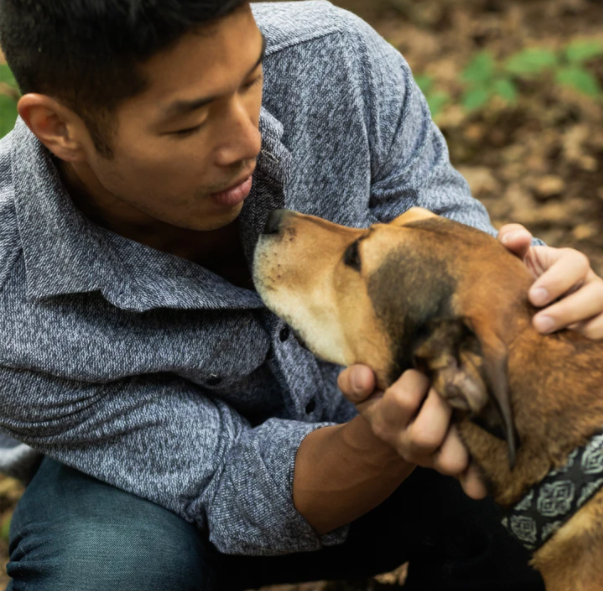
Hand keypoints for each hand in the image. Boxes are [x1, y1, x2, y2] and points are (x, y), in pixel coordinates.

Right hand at [338, 365, 486, 499]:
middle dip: (442, 402)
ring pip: (453, 460)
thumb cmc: (384, 397)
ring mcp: (435, 460)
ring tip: (466, 407)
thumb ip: (354, 380)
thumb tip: (365, 376)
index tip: (419, 369)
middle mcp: (409, 446)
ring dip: (464, 433)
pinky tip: (490, 455)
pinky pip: (473, 481)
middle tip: (446, 385)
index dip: (415, 379)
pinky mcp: (459, 468)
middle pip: (426, 435)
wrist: (397, 428)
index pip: (401, 400)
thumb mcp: (364, 387)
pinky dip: (482, 474)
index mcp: (385, 423)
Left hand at [499, 224, 602, 338]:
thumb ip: (511, 239)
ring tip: (551, 339)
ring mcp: (597, 311)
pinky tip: (563, 352)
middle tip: (539, 324)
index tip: (533, 297)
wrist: (520, 302)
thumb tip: (517, 238)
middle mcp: (589, 286)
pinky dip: (588, 346)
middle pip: (599, 294)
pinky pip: (601, 340)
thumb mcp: (514, 256)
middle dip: (569, 310)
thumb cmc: (518, 274)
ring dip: (584, 330)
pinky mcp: (594, 333)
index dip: (557, 280)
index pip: (575, 264)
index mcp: (570, 263)